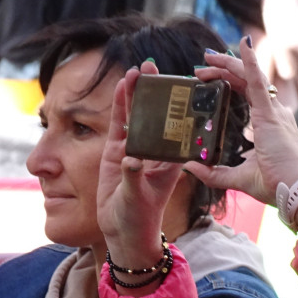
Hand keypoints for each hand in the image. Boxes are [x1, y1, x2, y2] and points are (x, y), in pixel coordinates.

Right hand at [97, 60, 184, 281]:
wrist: (123, 231)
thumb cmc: (138, 217)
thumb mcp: (138, 199)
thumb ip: (134, 179)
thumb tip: (130, 161)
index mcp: (170, 161)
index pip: (176, 128)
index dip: (178, 106)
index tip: (180, 85)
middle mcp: (154, 152)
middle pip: (156, 115)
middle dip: (154, 91)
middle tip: (154, 66)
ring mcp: (135, 150)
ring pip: (136, 116)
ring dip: (136, 94)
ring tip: (137, 70)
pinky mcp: (116, 153)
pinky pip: (119, 126)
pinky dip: (119, 108)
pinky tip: (120, 88)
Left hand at [185, 37, 297, 205]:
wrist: (294, 191)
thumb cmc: (274, 184)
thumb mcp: (237, 177)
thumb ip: (213, 173)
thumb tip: (190, 166)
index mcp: (268, 123)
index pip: (247, 93)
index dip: (230, 81)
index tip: (209, 77)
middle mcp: (273, 113)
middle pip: (246, 81)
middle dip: (224, 69)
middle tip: (202, 64)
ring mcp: (273, 111)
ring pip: (249, 77)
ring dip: (229, 64)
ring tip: (208, 58)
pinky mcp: (270, 114)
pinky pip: (258, 82)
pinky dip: (250, 63)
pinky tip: (243, 45)